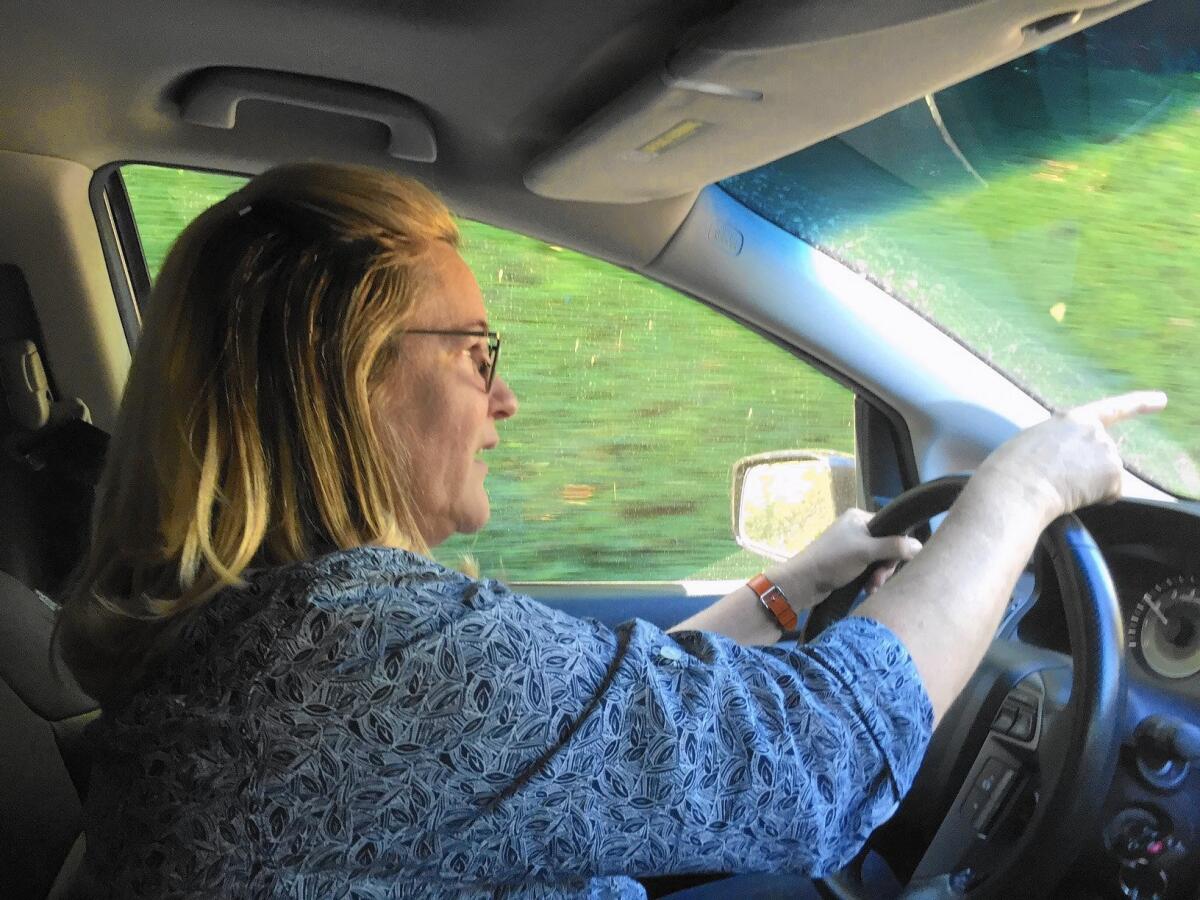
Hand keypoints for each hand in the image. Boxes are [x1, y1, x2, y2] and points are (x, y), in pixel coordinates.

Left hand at [766, 508, 922, 609]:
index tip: (892, 564)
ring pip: (879, 560)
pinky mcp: (848, 563)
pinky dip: (870, 579)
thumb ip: (894, 547)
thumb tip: (920, 545)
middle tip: (879, 579)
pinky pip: (869, 569)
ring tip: (872, 588)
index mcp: (859, 517)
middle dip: (886, 566)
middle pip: (888, 546)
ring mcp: (852, 546)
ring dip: (879, 576)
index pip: (892, 527)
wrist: (803, 581)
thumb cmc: (833, 561)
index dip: (897, 547)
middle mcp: (856, 529)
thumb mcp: (866, 551)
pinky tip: (868, 590)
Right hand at [976, 391, 1167, 520]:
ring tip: (1061, 486)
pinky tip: (1075, 495)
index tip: (1161, 400)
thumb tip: (1067, 468)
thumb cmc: (1013, 469)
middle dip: (1089, 472)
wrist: (1018, 486)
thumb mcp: (1033, 444)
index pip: (1113, 409)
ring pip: (1105, 477)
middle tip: (1059, 480)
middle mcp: (1094, 430)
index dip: (1140, 403)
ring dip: (1089, 486)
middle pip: (1103, 457)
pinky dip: (1098, 499)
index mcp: (1071, 419)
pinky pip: (1111, 494)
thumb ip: (1058, 445)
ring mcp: (1105, 450)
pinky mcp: (1112, 472)